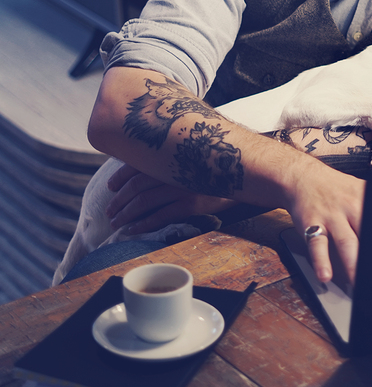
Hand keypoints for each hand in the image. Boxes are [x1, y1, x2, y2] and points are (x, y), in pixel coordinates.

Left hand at [106, 163, 235, 232]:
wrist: (247, 174)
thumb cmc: (219, 166)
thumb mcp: (194, 156)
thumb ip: (173, 158)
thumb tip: (151, 166)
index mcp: (170, 157)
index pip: (135, 166)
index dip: (119, 177)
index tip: (110, 187)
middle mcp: (174, 170)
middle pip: (136, 187)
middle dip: (119, 201)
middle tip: (110, 212)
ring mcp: (182, 187)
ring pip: (144, 202)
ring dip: (126, 214)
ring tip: (117, 223)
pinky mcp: (193, 203)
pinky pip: (161, 215)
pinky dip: (143, 224)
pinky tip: (133, 230)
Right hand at [285, 158, 364, 284]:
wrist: (304, 177)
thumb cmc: (336, 189)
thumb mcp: (360, 190)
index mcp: (366, 201)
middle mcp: (350, 207)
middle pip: (367, 234)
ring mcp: (331, 216)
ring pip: (345, 242)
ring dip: (352, 263)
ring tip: (357, 282)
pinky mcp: (311, 223)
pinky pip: (317, 244)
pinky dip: (321, 261)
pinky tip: (325, 275)